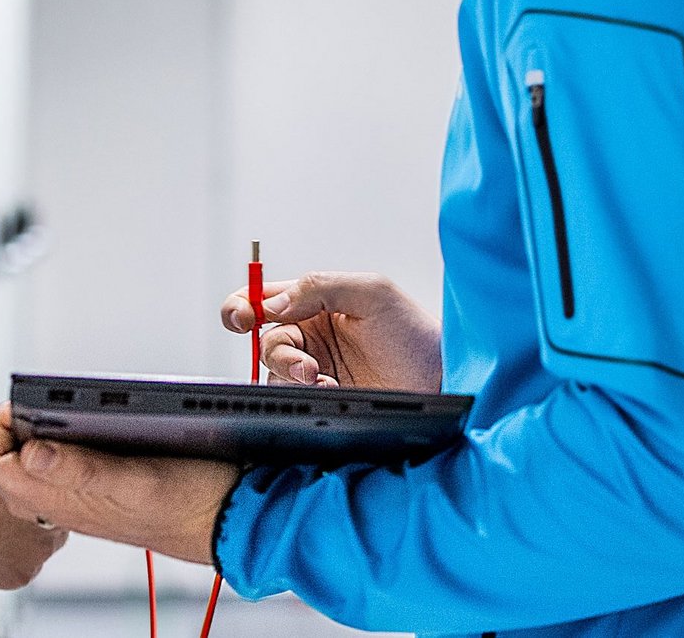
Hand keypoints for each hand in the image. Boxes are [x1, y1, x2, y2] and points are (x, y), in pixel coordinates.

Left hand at [0, 403, 240, 564]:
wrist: (229, 522)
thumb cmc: (192, 504)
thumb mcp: (137, 481)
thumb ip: (82, 470)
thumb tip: (31, 450)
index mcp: (63, 501)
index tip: (27, 400)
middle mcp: (64, 503)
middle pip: (7, 464)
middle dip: (14, 425)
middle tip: (43, 399)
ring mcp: (81, 499)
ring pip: (33, 465)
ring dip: (37, 432)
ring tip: (62, 406)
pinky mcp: (101, 492)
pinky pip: (61, 467)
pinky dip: (63, 442)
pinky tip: (90, 426)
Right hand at [220, 270, 443, 391]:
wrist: (442, 380)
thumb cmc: (415, 331)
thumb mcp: (372, 292)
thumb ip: (320, 286)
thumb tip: (274, 302)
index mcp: (317, 301)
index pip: (265, 299)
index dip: (243, 305)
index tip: (241, 317)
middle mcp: (312, 333)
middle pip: (264, 338)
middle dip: (276, 350)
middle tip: (303, 362)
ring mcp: (316, 367)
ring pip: (273, 370)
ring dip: (291, 373)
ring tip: (322, 378)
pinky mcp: (321, 397)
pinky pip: (291, 395)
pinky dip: (303, 393)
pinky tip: (331, 391)